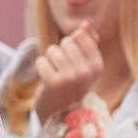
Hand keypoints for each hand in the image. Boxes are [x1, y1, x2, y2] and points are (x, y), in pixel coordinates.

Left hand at [32, 23, 101, 137]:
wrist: (60, 114)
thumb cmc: (71, 85)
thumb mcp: (83, 64)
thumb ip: (87, 42)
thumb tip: (86, 23)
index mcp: (97, 65)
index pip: (80, 35)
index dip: (71, 46)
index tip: (73, 62)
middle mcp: (87, 71)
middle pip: (66, 43)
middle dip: (60, 54)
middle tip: (63, 72)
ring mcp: (71, 78)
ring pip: (52, 51)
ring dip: (49, 63)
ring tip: (54, 77)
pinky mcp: (54, 83)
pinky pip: (41, 62)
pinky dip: (40, 70)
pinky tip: (46, 82)